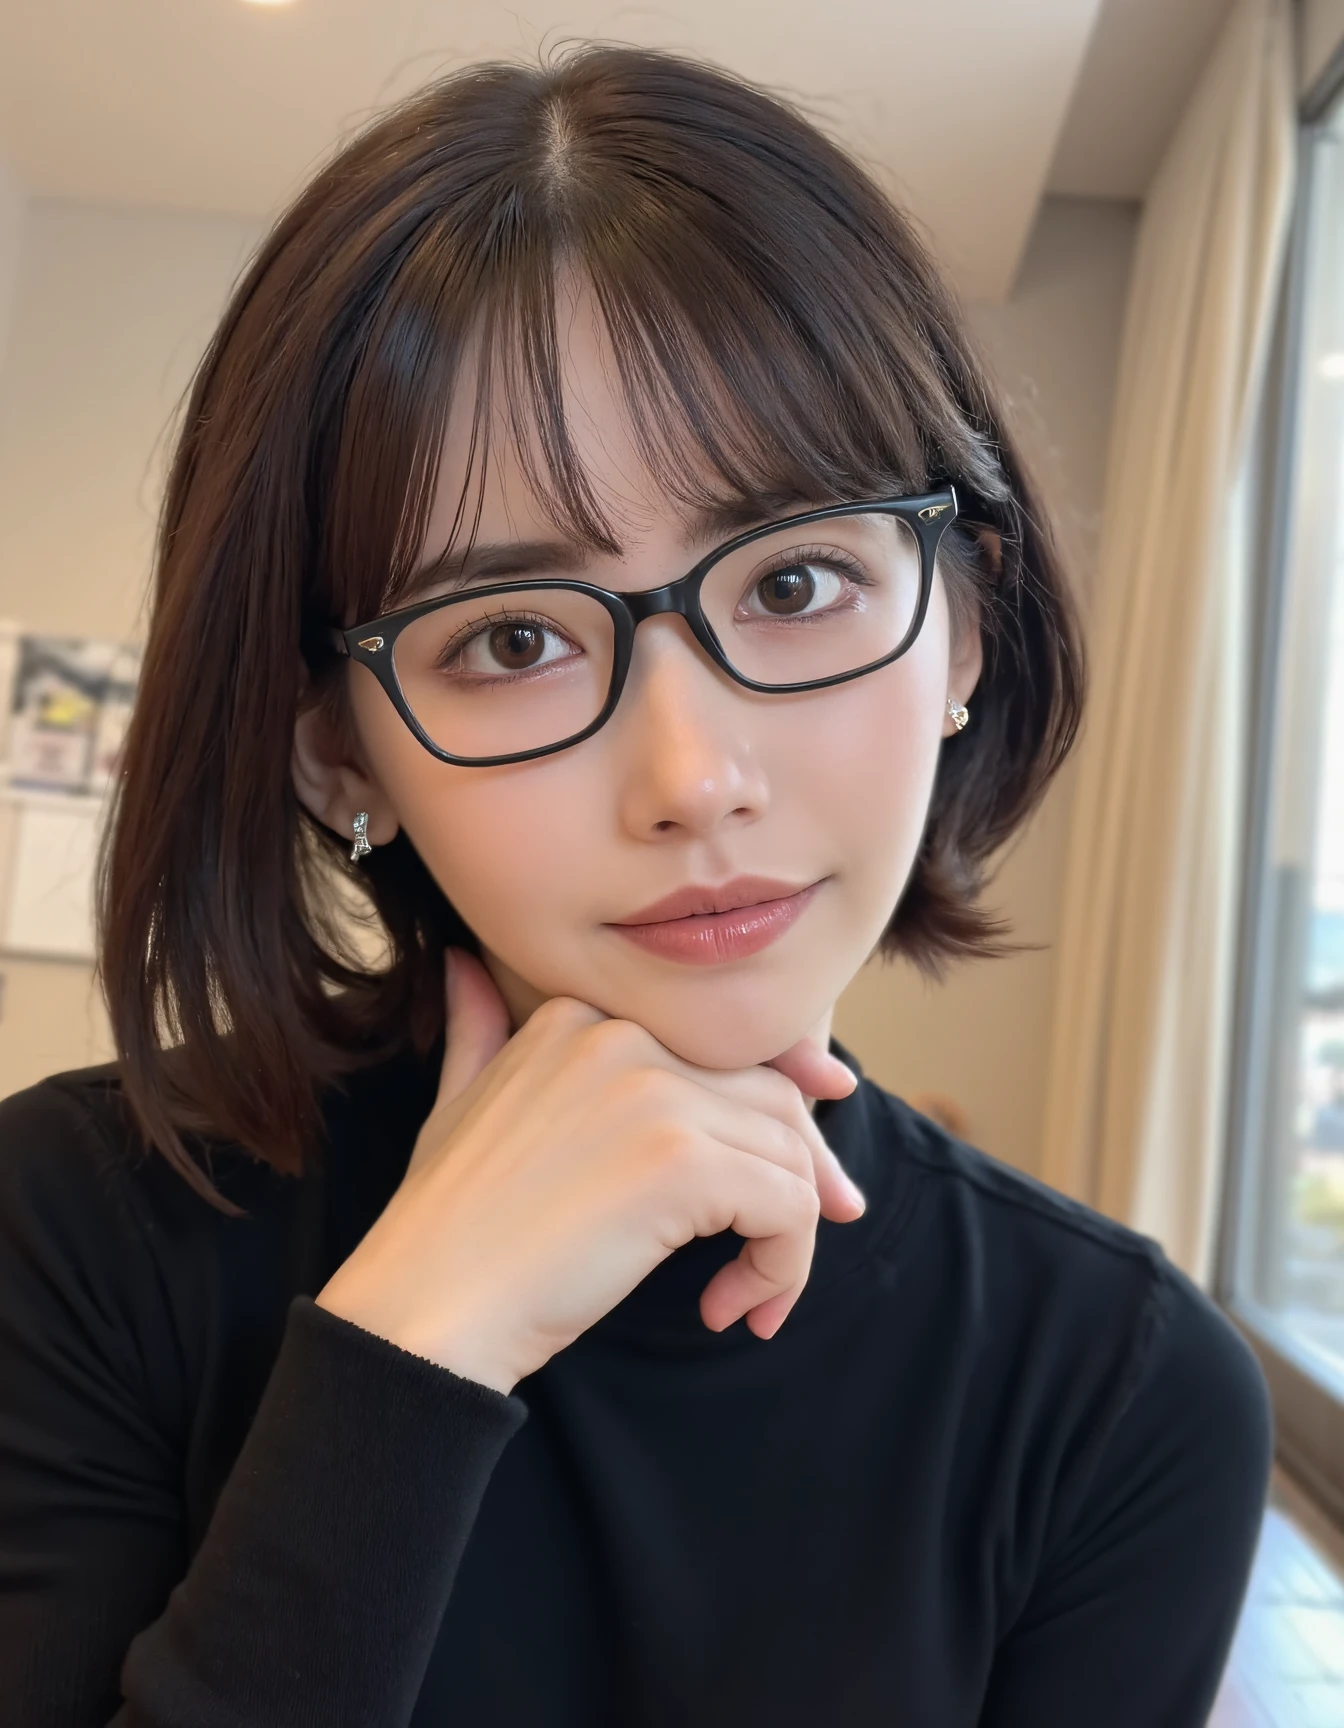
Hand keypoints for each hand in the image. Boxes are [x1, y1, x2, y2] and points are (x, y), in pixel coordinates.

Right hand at [315, 948, 863, 1393]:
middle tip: (783, 1253)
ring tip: (745, 1295)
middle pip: (773, 1097)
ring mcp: (654, 1094)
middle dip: (799, 1177)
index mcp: (579, 1017)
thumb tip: (461, 962)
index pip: (721, 1054)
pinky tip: (726, 1307)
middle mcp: (623, 1036)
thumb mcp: (456, 1103)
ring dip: (787, 1236)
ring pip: (790, 1155)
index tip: (785, 1184)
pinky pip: (788, 1207)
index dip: (763, 1123)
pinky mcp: (681, 1164)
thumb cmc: (442, 1225)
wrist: (424, 1307)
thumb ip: (478, 1029)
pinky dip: (782, 1265)